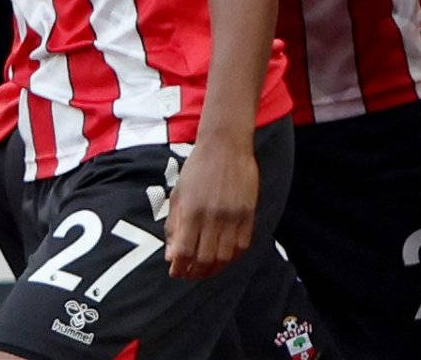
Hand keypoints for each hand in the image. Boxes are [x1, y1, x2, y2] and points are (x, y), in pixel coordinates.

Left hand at [165, 134, 257, 278]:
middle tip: (190, 275)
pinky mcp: (249, 212)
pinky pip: (243, 245)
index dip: (179, 268)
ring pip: (225, 256)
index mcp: (192, 210)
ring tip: (207, 269)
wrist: (225, 144)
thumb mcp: (179, 194)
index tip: (176, 273)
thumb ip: (174, 226)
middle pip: (205, 259)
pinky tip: (224, 256)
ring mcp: (233, 215)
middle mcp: (213, 215)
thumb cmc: (197, 168)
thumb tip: (172, 256)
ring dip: (214, 268)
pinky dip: (233, 256)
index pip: (185, 252)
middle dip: (195, 273)